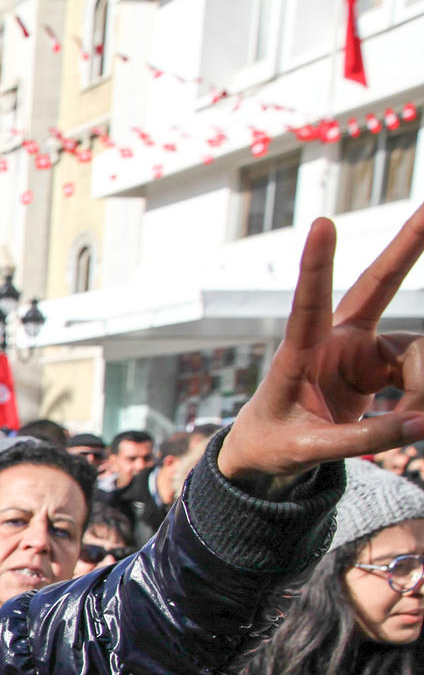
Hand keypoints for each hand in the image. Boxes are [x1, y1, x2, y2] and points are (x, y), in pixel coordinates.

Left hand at [216, 202, 423, 485]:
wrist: (266, 450)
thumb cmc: (273, 443)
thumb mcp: (308, 451)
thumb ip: (363, 439)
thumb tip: (423, 424)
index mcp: (298, 353)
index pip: (309, 303)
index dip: (317, 265)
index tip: (322, 224)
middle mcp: (334, 341)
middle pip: (377, 285)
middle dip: (407, 246)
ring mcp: (359, 349)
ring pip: (416, 351)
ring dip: (423, 385)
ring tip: (416, 420)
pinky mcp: (378, 365)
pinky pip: (417, 372)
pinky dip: (421, 396)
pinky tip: (418, 420)